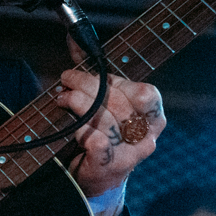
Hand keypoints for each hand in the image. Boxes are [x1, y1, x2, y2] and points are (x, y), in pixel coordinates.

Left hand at [53, 54, 164, 197]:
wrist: (99, 180)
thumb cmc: (104, 135)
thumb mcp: (107, 104)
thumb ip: (94, 72)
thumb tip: (73, 36)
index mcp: (154, 116)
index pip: (144, 91)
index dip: (115, 80)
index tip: (92, 75)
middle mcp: (148, 135)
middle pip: (120, 102)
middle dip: (88, 85)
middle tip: (66, 80)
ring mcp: (132, 153)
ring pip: (106, 120)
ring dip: (79, 104)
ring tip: (62, 98)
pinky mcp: (111, 167)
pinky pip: (99, 142)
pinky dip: (84, 130)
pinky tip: (73, 127)